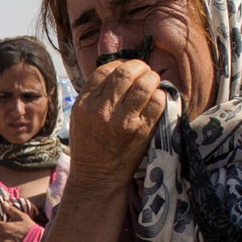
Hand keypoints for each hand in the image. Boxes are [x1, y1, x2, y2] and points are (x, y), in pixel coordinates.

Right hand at [65, 60, 166, 189]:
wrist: (98, 176)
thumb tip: (119, 71)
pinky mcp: (141, 131)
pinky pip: (157, 102)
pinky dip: (161, 96)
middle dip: (140, 68)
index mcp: (84, 103)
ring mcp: (122, 121)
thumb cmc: (90, 145)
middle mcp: (101, 110)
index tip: (127, 70)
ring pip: (144, 84)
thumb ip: (95, 94)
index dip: (120, 65)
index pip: (105, 70)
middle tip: (144, 72)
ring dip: (152, 79)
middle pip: (126, 72)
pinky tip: (157, 100)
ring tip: (152, 83)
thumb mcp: (80, 116)